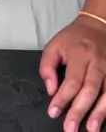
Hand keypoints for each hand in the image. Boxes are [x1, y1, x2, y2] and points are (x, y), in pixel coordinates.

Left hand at [40, 16, 105, 131]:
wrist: (96, 26)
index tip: (53, 112)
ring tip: (91, 129)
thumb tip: (51, 90)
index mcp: (79, 53)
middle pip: (89, 89)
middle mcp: (97, 62)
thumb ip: (47, 67)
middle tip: (70, 128)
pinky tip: (104, 119)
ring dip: (99, 113)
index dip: (62, 98)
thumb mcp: (54, 46)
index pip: (71, 80)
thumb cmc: (72, 39)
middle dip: (80, 111)